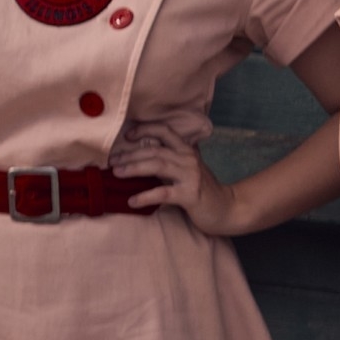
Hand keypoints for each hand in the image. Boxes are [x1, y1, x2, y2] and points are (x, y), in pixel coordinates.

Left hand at [112, 136, 245, 231]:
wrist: (228, 209)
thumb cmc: (202, 189)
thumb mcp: (186, 169)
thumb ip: (169, 159)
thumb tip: (139, 153)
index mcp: (186, 151)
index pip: (165, 131)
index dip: (145, 129)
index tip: (127, 136)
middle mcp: (188, 159)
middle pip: (154, 150)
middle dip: (129, 155)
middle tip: (111, 162)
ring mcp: (190, 176)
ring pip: (157, 165)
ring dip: (133, 168)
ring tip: (116, 174)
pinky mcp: (190, 195)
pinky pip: (163, 193)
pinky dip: (145, 196)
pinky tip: (132, 201)